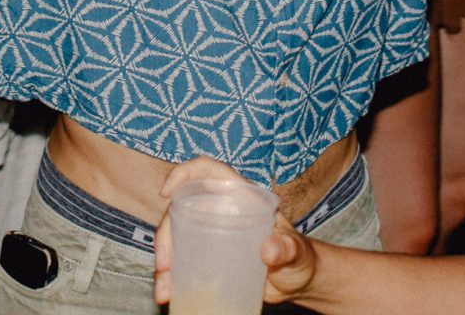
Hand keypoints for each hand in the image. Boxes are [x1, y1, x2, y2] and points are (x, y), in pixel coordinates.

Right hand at [153, 157, 313, 306]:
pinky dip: (171, 278)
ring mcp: (212, 234)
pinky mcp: (209, 259)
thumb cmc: (300, 257)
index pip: (208, 171)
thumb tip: (269, 249)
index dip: (184, 173)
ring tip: (164, 288)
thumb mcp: (296, 251)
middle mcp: (221, 210)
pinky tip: (168, 293)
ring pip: (177, 238)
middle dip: (165, 234)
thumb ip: (287, 248)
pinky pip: (182, 262)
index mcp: (241, 196)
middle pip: (182, 209)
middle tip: (165, 264)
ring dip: (164, 261)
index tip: (166, 192)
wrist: (298, 282)